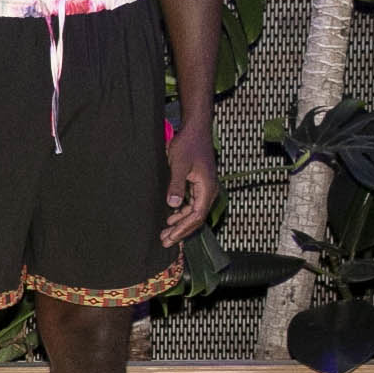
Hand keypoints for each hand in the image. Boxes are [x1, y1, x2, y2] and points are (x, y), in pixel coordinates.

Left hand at [161, 120, 219, 245]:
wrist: (195, 130)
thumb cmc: (188, 145)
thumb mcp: (179, 165)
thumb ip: (176, 185)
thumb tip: (172, 205)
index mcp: (207, 189)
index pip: (196, 216)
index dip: (183, 229)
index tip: (170, 237)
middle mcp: (208, 191)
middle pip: (195, 218)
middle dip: (180, 231)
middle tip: (165, 242)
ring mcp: (204, 189)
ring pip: (192, 212)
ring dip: (179, 223)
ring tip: (165, 234)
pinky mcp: (198, 185)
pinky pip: (191, 204)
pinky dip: (180, 213)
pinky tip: (170, 218)